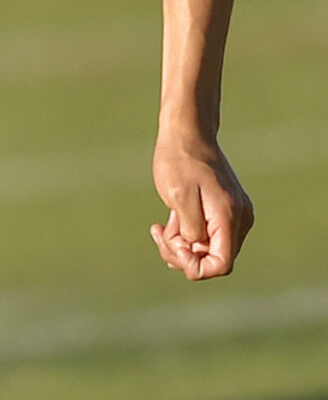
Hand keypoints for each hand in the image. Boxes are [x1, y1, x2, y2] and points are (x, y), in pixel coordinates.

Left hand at [149, 132, 252, 279]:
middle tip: (159, 233)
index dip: (195, 267)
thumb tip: (199, 249)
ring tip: (161, 226)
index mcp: (230, 218)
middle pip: (214, 259)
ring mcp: (235, 216)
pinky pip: (208, 236)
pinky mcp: (225, 211)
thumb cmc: (179, 161)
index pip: (222, 265)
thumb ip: (191, 228)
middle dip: (183, 254)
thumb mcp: (178, 197)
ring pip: (209, 249)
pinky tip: (169, 221)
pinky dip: (187, 234)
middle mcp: (240, 221)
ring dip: (182, 245)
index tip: (173, 246)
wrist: (187, 133)